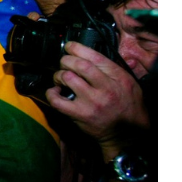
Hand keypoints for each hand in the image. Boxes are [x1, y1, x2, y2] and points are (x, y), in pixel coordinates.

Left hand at [46, 41, 149, 156]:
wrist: (128, 134)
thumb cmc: (128, 107)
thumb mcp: (130, 84)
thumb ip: (115, 68)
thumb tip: (96, 54)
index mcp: (118, 77)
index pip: (94, 56)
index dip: (77, 48)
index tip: (69, 46)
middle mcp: (105, 87)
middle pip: (78, 64)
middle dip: (66, 60)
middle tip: (64, 64)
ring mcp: (91, 101)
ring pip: (67, 78)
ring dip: (59, 75)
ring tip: (60, 79)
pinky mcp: (80, 114)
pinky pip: (57, 100)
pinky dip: (51, 94)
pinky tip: (54, 92)